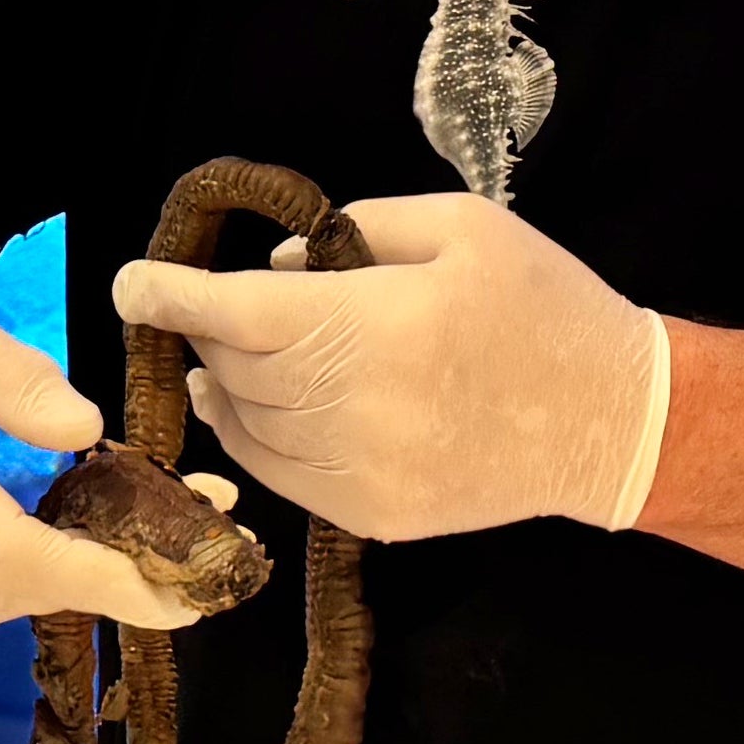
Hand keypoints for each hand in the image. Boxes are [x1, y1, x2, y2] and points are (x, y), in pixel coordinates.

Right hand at [0, 299, 205, 635]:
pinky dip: (58, 577)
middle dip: (130, 570)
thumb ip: (16, 377)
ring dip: (102, 575)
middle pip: (29, 587)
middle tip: (218, 535)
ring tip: (174, 523)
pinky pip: (4, 602)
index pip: (7, 556)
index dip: (95, 579)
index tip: (179, 587)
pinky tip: (99, 537)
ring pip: (25, 601)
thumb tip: (89, 429)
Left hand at [102, 193, 672, 543]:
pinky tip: (262, 408)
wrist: (612, 422)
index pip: (240, 311)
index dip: (173, 296)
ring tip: (220, 359)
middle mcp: (358, 406)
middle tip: (202, 307)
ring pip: (248, 428)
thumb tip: (278, 268)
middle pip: (237, 368)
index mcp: (377, 324)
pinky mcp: (374, 516)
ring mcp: (363, 472)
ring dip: (226, 387)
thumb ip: (358, 233)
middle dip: (207, 332)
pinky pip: (282, 477)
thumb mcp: (460, 227)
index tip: (131, 284)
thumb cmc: (540, 305)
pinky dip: (256, 439)